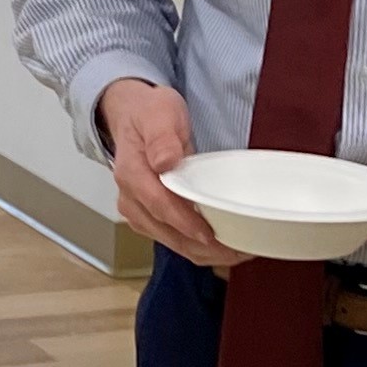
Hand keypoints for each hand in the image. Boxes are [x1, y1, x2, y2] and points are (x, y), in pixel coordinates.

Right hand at [96, 78, 240, 269]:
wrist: (133, 116)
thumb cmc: (148, 114)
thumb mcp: (159, 113)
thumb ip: (162, 137)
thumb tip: (164, 162)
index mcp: (131, 173)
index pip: (159, 205)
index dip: (185, 223)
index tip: (210, 235)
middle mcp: (130, 198)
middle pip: (166, 232)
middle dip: (201, 247)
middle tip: (236, 252)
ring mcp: (138, 210)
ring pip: (170, 241)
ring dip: (201, 251)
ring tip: (234, 253)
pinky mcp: (148, 216)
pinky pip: (172, 238)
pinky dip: (195, 246)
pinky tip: (219, 248)